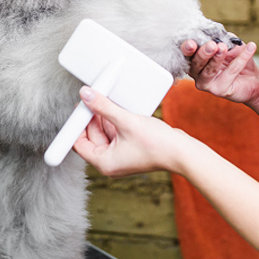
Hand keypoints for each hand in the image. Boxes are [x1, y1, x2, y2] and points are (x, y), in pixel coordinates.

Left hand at [72, 86, 190, 176]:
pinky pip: (115, 133)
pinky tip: (119, 109)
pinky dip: (115, 121)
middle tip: (94, 97)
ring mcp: (120, 156)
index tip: (80, 106)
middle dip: (92, 117)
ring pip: (103, 133)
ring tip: (109, 101)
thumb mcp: (126, 121)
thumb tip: (86, 95)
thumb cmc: (156, 144)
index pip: (78, 143)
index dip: (76, 124)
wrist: (182, 152)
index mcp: (104, 162)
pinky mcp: (129, 149)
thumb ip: (103, 107)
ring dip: (104, 117)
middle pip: (90, 136)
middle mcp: (110, 162)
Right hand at [181, 38, 258, 104]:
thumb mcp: (228, 43)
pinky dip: (241, 59)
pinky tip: (250, 48)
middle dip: (203, 53)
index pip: (186, 54)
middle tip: (212, 45)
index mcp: (195, 60)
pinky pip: (230, 73)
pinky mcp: (220, 90)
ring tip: (224, 47)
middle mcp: (197, 73)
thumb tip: (216, 31)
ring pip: (210, 70)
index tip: (191, 43)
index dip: (187, 49)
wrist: (252, 78)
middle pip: (196, 63)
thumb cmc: (235, 59)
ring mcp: (206, 83)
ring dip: (217, 58)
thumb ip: (220, 37)